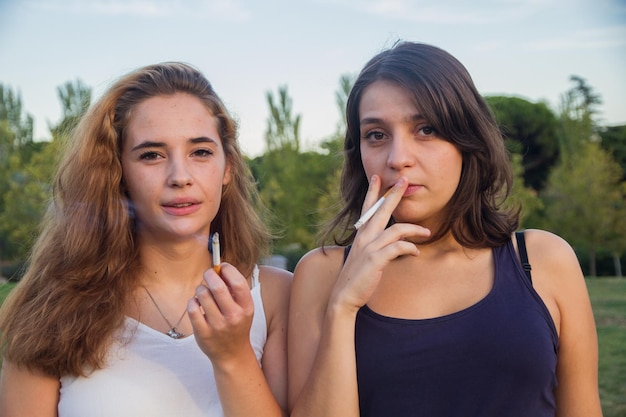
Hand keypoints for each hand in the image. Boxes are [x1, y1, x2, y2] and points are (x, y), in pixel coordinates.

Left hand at [188, 263, 254, 363]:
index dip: (228, 270)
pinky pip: (192, 308)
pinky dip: (192, 302)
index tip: (222, 266)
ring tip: (203, 292)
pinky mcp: (203, 333)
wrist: (232, 354)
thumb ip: (235, 289)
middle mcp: (233, 317)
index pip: (237, 282)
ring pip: (202, 294)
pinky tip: (197, 304)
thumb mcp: (244, 308)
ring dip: (201, 288)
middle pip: (218, 286)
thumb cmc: (237, 324)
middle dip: (210, 274)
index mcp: (246, 308)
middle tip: (208, 274)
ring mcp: (217, 326)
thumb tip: (219, 268)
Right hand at [330, 175, 429, 312]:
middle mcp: (364, 237)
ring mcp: (369, 248)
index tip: (377, 177)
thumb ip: (376, 246)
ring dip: (414, 229)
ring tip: (427, 232)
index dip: (372, 192)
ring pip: (395, 229)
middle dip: (393, 194)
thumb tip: (393, 243)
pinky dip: (409, 248)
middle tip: (403, 180)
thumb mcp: (365, 257)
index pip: (367, 208)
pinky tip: (416, 252)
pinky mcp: (375, 260)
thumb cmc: (357, 277)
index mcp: (361, 235)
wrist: (344, 296)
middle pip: (381, 210)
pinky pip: (397, 247)